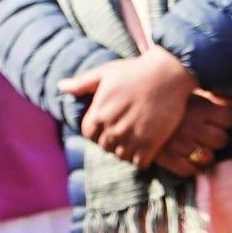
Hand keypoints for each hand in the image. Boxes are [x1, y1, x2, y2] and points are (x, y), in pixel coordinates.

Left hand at [60, 48, 197, 168]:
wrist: (171, 71)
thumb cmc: (137, 70)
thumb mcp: (106, 72)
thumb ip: (82, 83)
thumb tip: (60, 86)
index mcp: (99, 114)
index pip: (89, 135)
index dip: (98, 131)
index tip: (109, 125)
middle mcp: (113, 128)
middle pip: (105, 146)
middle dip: (112, 140)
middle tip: (125, 131)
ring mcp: (132, 137)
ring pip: (121, 156)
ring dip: (126, 150)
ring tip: (135, 139)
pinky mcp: (151, 143)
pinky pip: (139, 162)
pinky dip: (141, 158)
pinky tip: (147, 148)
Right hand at [152, 92, 231, 178]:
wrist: (132, 109)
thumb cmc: (166, 100)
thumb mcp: (192, 92)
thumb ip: (218, 96)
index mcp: (201, 108)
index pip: (229, 120)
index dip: (226, 121)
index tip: (219, 120)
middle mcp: (193, 127)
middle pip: (221, 139)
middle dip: (218, 138)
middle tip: (209, 135)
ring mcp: (181, 144)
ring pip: (208, 157)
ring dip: (206, 155)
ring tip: (199, 148)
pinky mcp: (167, 158)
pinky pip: (187, 170)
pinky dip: (190, 169)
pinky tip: (188, 161)